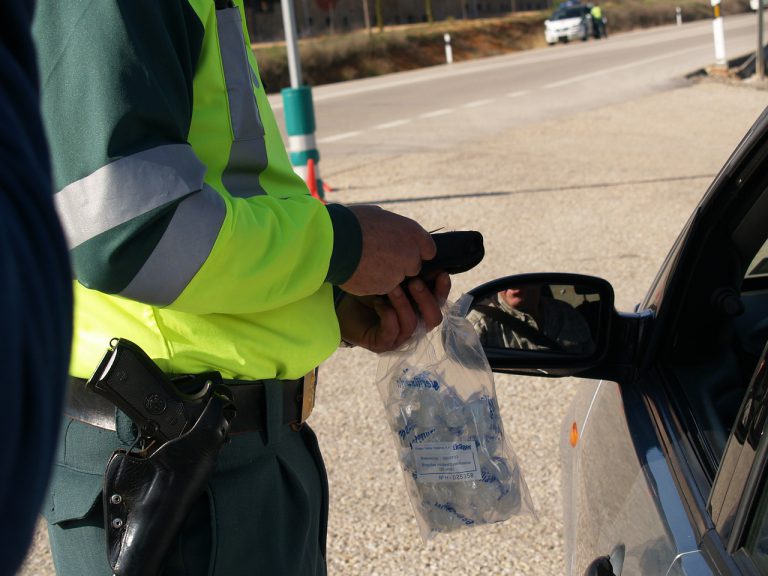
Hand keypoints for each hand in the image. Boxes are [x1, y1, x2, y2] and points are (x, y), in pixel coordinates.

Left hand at [336, 272, 450, 352]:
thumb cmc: (368, 290)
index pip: (439, 303)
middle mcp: (413, 325)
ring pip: (411, 325)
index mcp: (419, 309)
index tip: (441, 273)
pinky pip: (392, 331)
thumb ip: (410, 272)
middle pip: (434, 319)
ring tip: (391, 287)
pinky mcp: (382, 343)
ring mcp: (398, 337)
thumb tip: (428, 256)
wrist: (342, 304)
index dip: (443, 290)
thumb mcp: (391, 278)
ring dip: (403, 304)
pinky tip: (378, 302)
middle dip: (426, 299)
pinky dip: (388, 315)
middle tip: (414, 281)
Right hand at [340, 205, 435, 295]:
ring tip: (365, 263)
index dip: (415, 250)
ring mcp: (398, 274)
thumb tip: (390, 229)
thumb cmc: (352, 223)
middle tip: (379, 257)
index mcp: (412, 233)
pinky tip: (359, 271)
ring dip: (385, 274)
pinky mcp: (384, 288)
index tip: (404, 250)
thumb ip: (392, 227)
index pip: (428, 249)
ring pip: (396, 278)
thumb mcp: (378, 215)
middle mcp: (411, 255)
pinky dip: (373, 282)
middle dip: (400, 264)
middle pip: (413, 266)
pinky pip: (381, 287)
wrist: (334, 242)